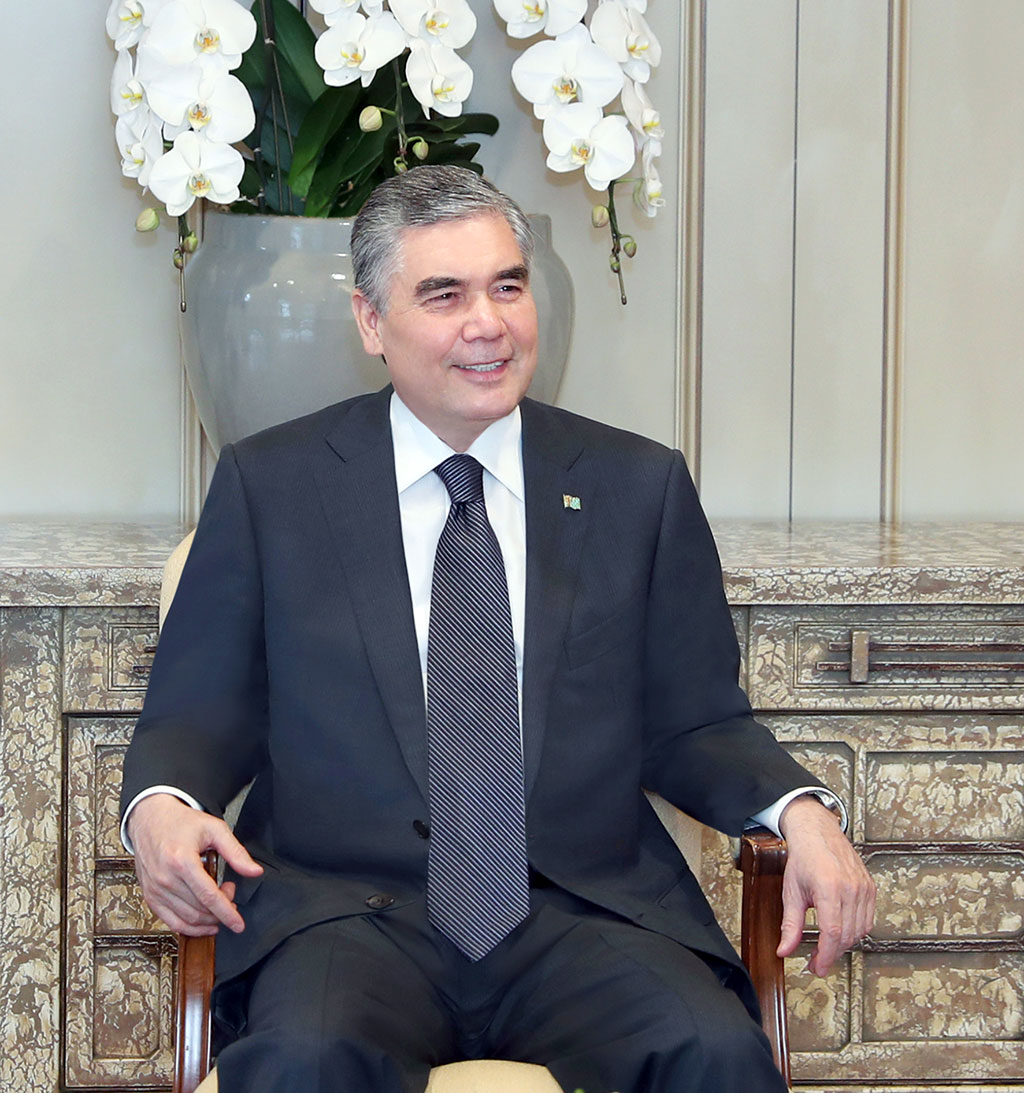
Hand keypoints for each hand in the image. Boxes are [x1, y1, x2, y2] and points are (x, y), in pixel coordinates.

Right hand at [128, 793, 262, 936]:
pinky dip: (189, 927)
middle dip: (220, 910)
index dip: (226, 913)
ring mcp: (156, 890)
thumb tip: (254, 871)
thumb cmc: (181, 822)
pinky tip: (202, 922)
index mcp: (182, 861)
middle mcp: (165, 878)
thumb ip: (236, 852)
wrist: (151, 819)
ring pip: (186, 920)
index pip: (208, 896)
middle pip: (199, 910)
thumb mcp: (214, 829)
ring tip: (218, 903)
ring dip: (207, 920)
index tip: (238, 924)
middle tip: (230, 894)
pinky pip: (170, 922)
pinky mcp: (150, 896)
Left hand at [776, 796, 874, 975]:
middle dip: (831, 953)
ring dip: (843, 944)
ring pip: (859, 931)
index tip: (816, 968)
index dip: (825, 956)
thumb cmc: (803, 858)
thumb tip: (784, 951)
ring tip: (826, 945)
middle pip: (847, 936)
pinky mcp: (870, 888)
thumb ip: (789, 925)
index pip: (832, 933)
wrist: (818, 833)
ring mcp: (863, 888)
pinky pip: (868, 920)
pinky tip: (842, 931)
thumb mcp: (791, 892)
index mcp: (829, 888)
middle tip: (817, 961)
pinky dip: (855, 931)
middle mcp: (851, 888)